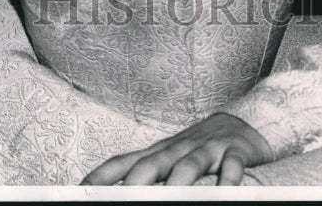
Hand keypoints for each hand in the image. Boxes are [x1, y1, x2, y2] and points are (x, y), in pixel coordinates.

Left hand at [80, 111, 272, 185]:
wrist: (240, 123)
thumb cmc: (195, 149)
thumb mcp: (167, 159)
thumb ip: (143, 175)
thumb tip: (112, 194)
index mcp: (157, 153)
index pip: (123, 163)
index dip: (102, 177)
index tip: (81, 192)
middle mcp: (177, 149)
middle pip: (152, 164)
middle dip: (136, 183)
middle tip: (126, 199)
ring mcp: (205, 149)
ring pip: (189, 165)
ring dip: (179, 181)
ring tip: (172, 196)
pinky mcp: (233, 151)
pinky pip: (231, 165)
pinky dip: (229, 179)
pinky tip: (227, 190)